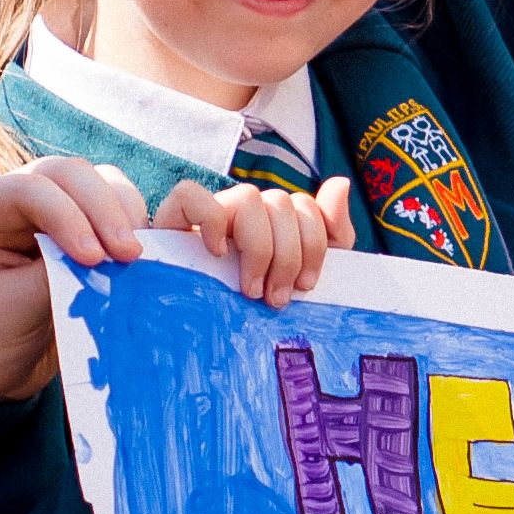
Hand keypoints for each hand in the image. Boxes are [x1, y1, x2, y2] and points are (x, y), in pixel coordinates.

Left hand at [0, 155, 155, 399]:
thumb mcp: (11, 309)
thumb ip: (55, 276)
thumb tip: (106, 258)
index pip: (29, 190)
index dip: (67, 214)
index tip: (92, 259)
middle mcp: (17, 201)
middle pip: (69, 174)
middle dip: (104, 208)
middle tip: (129, 253)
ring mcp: (52, 212)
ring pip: (99, 183)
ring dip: (124, 213)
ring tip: (136, 256)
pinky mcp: (83, 231)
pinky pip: (115, 210)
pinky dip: (133, 227)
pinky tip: (141, 258)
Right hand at [155, 171, 352, 302]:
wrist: (192, 331)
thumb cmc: (251, 305)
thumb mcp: (303, 275)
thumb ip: (331, 232)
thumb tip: (341, 182)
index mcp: (273, 219)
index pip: (304, 205)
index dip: (314, 244)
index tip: (305, 285)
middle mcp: (243, 209)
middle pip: (279, 202)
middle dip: (287, 255)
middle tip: (276, 297)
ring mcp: (210, 210)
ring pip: (247, 197)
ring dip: (257, 247)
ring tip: (250, 288)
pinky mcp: (172, 217)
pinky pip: (191, 194)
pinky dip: (209, 221)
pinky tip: (217, 254)